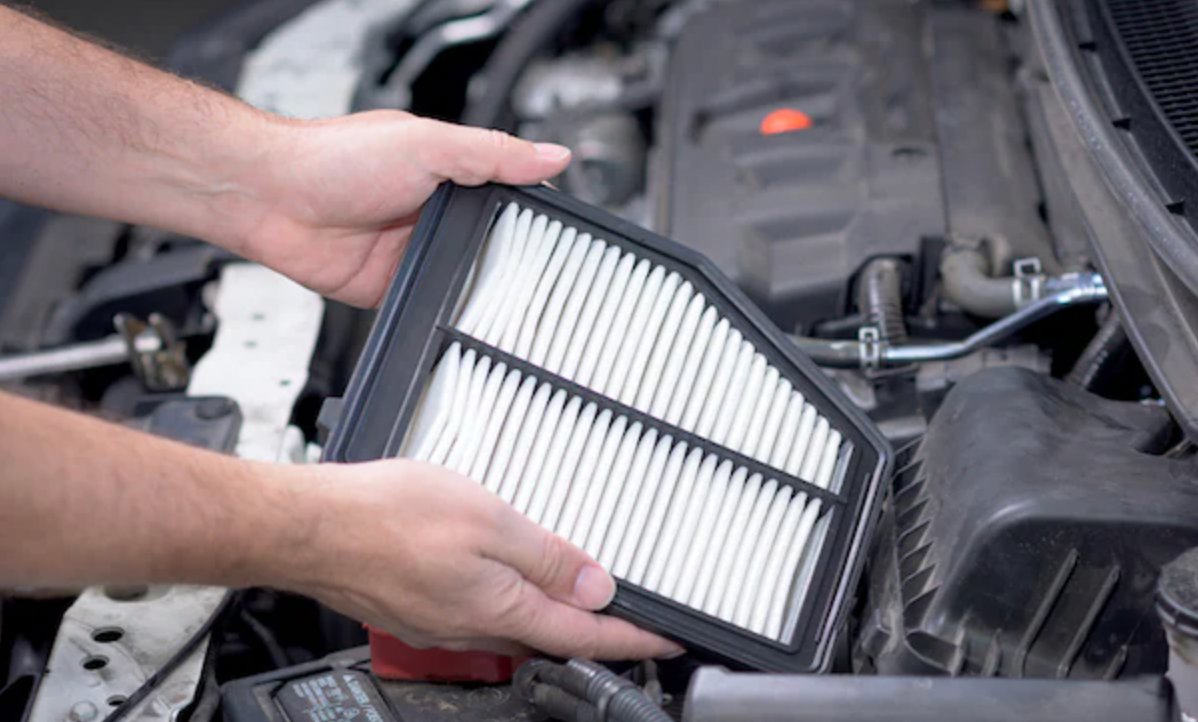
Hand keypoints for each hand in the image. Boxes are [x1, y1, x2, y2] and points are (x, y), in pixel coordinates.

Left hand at [232, 112, 570, 307]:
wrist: (271, 198)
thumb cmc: (333, 157)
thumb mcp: (428, 144)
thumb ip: (492, 153)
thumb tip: (552, 156)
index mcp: (447, 171)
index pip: (506, 193)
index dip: (532, 212)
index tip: (561, 231)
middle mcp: (432, 210)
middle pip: (488, 242)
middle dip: (505, 256)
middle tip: (531, 272)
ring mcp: (411, 250)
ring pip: (460, 277)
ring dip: (471, 283)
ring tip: (492, 293)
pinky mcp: (390, 286)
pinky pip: (426, 305)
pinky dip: (437, 309)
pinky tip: (449, 307)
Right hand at [279, 459, 683, 658]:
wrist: (308, 527)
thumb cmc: (385, 517)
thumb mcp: (487, 520)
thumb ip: (546, 556)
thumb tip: (595, 586)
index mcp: (500, 609)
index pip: (585, 638)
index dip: (633, 639)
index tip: (667, 642)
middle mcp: (473, 627)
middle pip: (552, 638)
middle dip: (595, 629)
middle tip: (630, 613)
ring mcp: (442, 623)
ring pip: (515, 625)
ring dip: (550, 612)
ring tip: (576, 590)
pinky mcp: (418, 608)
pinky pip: (481, 612)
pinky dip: (509, 598)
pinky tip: (505, 574)